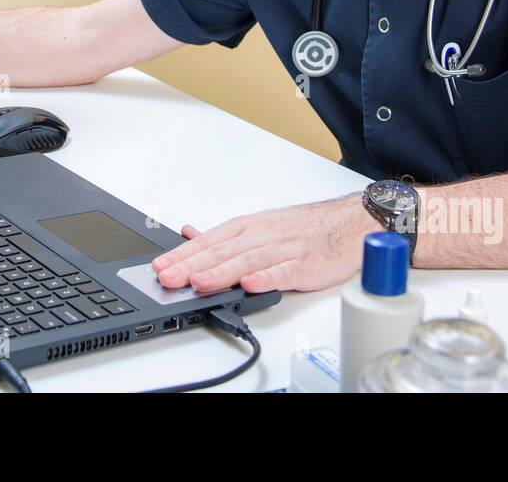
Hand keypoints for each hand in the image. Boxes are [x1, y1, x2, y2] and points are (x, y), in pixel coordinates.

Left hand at [150, 194, 379, 293]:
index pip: (208, 240)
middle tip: (168, 278)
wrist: (348, 223)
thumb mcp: (260, 226)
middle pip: (222, 251)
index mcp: (248, 227)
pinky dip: (266, 277)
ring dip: (222, 272)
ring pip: (247, 260)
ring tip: (199, 283)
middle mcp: (262, 235)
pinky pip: (283, 271)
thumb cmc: (304, 228)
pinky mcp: (305, 264)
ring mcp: (284, 249)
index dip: (182, 254)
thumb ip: (225, 236)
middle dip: (192, 265)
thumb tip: (190, 235)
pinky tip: (250, 284)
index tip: (159, 266)